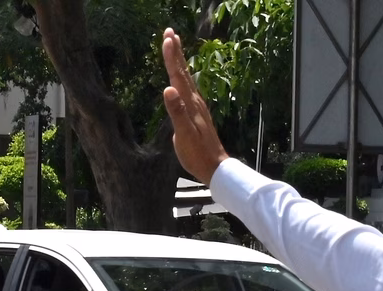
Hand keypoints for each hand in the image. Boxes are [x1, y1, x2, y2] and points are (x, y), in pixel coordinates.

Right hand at [161, 28, 230, 184]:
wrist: (215, 166)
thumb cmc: (197, 153)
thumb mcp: (184, 134)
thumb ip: (177, 111)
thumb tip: (168, 89)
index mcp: (190, 104)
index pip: (178, 76)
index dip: (172, 57)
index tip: (167, 38)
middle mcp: (195, 101)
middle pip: (184, 72)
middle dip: (176, 52)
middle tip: (169, 32)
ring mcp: (197, 107)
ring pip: (187, 78)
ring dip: (180, 62)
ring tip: (175, 48)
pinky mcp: (197, 113)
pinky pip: (188, 88)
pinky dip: (182, 77)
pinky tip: (181, 79)